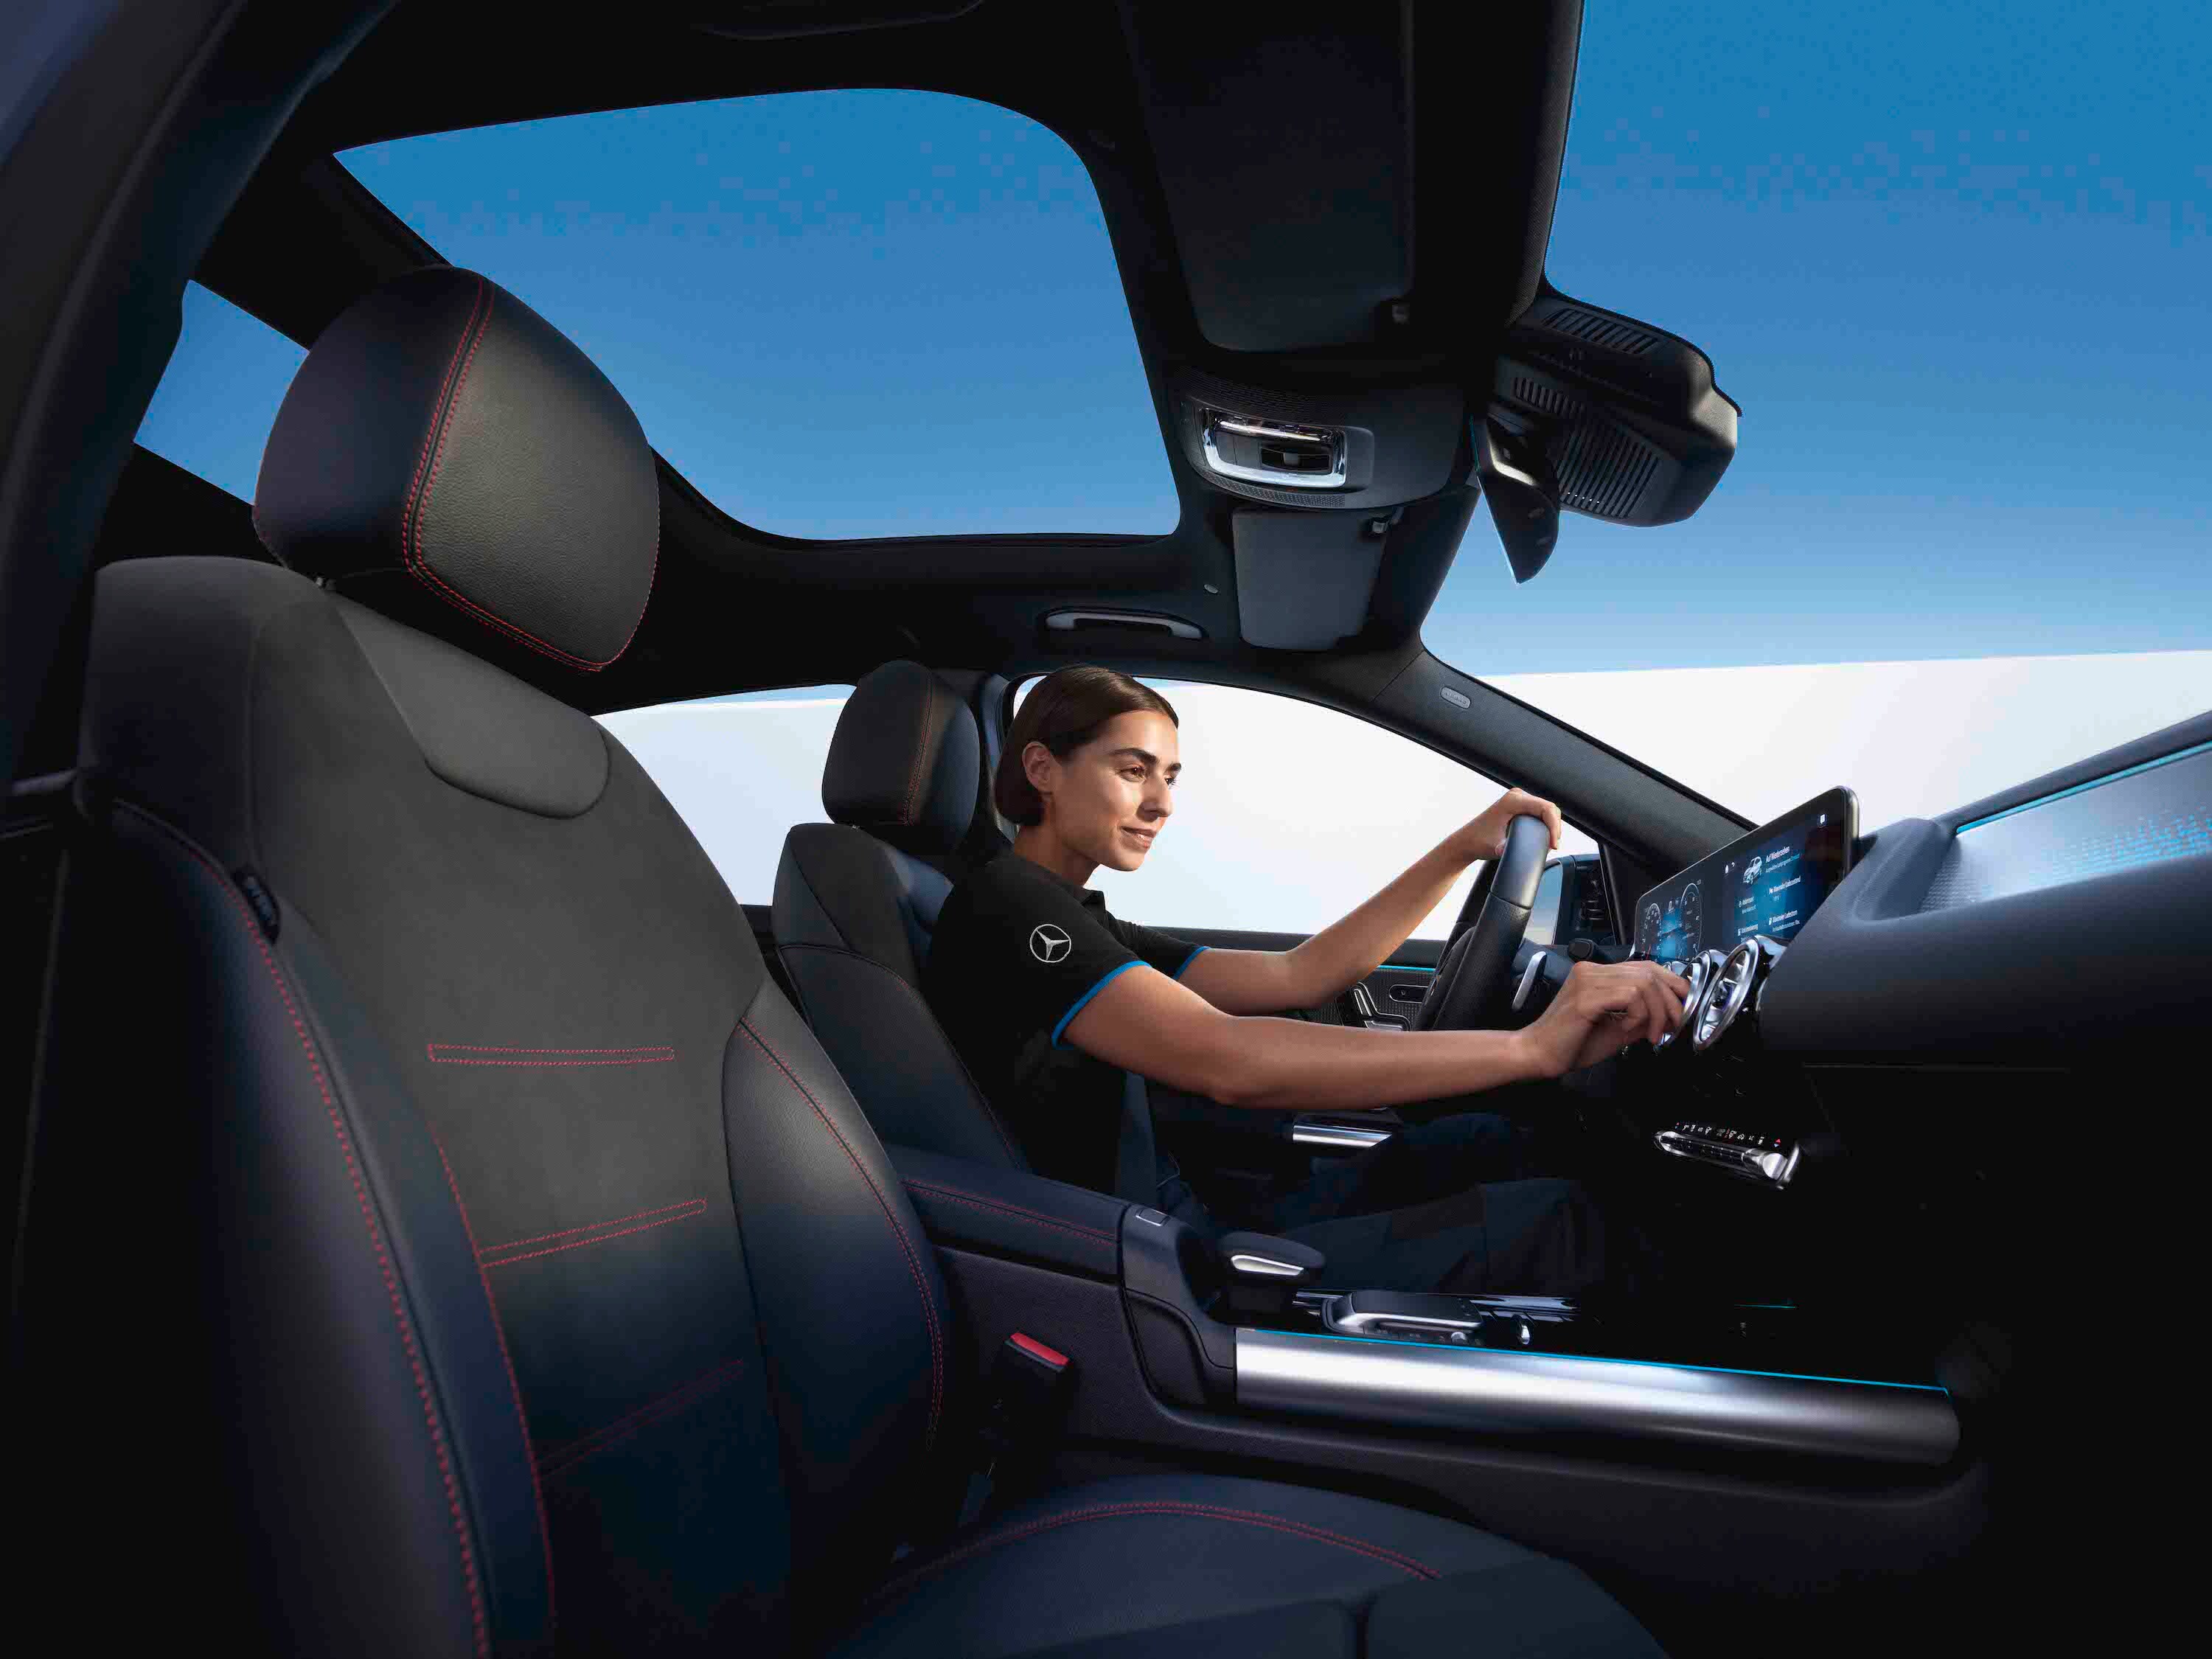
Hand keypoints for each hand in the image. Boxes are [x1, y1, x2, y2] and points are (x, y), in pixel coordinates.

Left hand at [1452, 787, 1563, 863]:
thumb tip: (1513, 852)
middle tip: (1553, 846)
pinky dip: (1546, 822)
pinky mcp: (1519, 806)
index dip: (1554, 826)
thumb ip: (1505, 849)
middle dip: (1555, 827)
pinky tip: (1546, 835)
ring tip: (1551, 842)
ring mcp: (1518, 799)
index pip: (1546, 808)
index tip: (1553, 844)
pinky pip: (1540, 811)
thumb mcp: (1495, 847)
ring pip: (1546, 809)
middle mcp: (1516, 796)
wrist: (1466, 841)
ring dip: (1552, 825)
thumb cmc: (1478, 841)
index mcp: (1512, 800)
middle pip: (1549, 807)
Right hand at [1512, 961, 1690, 1078]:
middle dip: (1670, 1001)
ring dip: (1657, 1012)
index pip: (1646, 967)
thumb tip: (1671, 1014)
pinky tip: (1629, 1031)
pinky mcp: (1586, 998)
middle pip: (1650, 972)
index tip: (1681, 1010)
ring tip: (1651, 1035)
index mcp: (1598, 974)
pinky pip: (1629, 996)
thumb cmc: (1572, 1045)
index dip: (1672, 985)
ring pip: (1643, 983)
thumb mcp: (1619, 1029)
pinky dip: (1639, 1015)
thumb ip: (1642, 1017)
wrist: (1539, 1055)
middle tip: (1672, 1026)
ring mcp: (1587, 981)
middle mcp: (1592, 970)